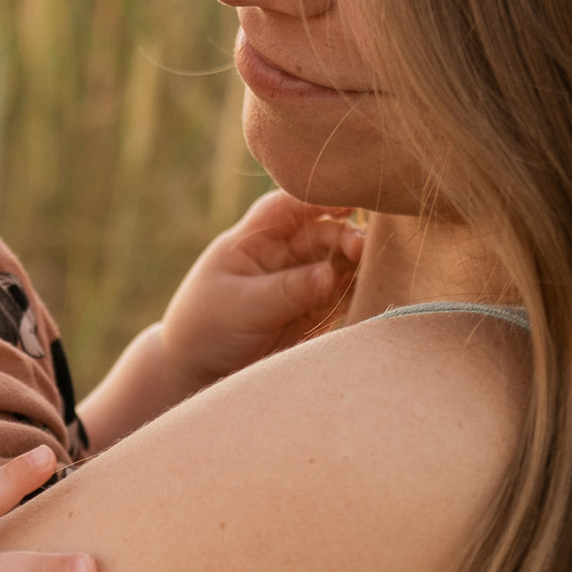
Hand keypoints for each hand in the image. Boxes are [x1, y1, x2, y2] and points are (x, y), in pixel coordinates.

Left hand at [160, 192, 363, 392]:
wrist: (199, 373)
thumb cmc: (206, 328)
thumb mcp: (242, 305)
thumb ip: (287, 290)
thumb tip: (330, 274)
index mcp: (255, 238)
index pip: (289, 206)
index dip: (318, 198)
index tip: (346, 200)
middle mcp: (283, 254)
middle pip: (323, 232)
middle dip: (344, 237)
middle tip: (359, 250)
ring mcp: (302, 282)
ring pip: (339, 264)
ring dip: (357, 265)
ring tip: (371, 270)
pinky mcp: (315, 311)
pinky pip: (344, 296)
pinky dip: (359, 292)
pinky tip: (372, 292)